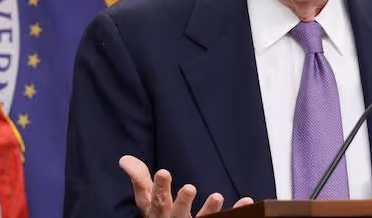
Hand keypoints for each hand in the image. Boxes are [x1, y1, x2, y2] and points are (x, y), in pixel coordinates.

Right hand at [119, 155, 253, 216]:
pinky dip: (237, 212)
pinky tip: (247, 201)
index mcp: (158, 212)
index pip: (156, 199)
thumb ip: (139, 179)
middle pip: (177, 214)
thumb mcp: (147, 201)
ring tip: (217, 196)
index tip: (164, 172)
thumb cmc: (160, 217)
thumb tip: (124, 159)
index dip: (160, 187)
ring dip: (209, 210)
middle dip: (182, 202)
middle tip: (189, 187)